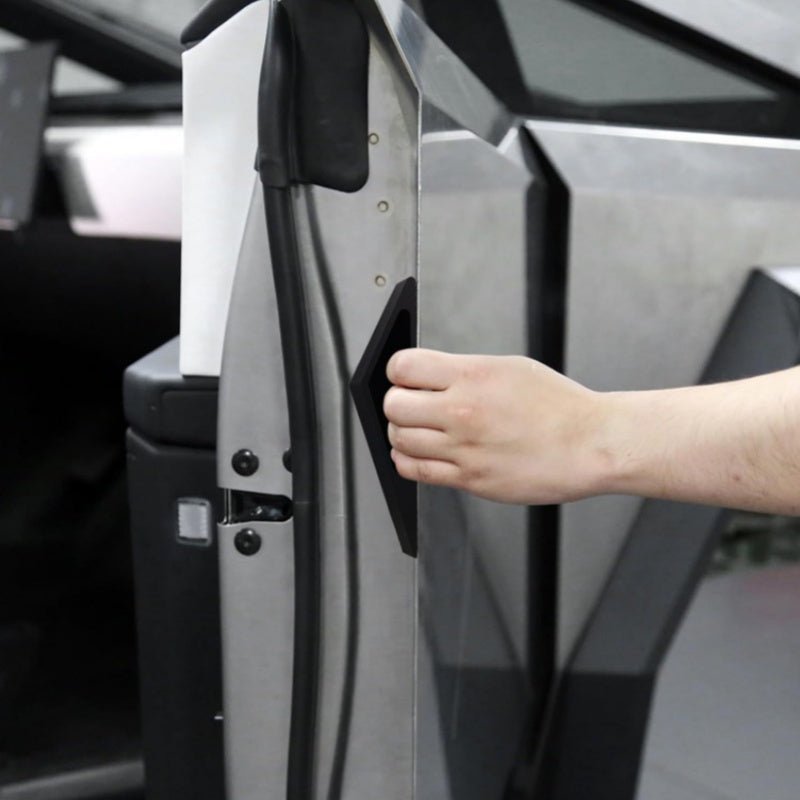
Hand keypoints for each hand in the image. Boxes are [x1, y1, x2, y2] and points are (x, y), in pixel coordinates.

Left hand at [384, 349, 613, 504]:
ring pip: (400, 440)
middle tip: (410, 405)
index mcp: (473, 376)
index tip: (405, 377)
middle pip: (394, 406)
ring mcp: (465, 449)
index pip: (403, 367)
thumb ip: (463, 371)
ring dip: (402, 433)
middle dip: (397, 403)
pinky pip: (416, 471)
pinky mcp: (471, 479)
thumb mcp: (509, 368)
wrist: (590, 444)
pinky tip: (418, 454)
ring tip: (418, 430)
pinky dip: (407, 461)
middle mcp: (463, 412)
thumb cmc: (558, 406)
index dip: (399, 371)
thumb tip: (427, 374)